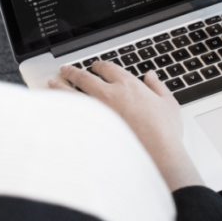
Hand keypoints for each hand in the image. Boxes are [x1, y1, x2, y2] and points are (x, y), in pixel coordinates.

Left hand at [50, 62, 203, 190]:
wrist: (156, 155)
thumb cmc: (164, 132)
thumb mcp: (168, 104)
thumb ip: (158, 87)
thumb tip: (151, 76)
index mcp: (128, 85)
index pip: (108, 68)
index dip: (100, 65)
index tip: (95, 66)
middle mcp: (109, 94)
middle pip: (85, 77)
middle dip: (73, 71)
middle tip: (66, 69)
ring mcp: (97, 111)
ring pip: (72, 93)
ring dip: (60, 86)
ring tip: (52, 83)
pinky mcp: (90, 128)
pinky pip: (71, 115)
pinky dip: (61, 109)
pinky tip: (56, 108)